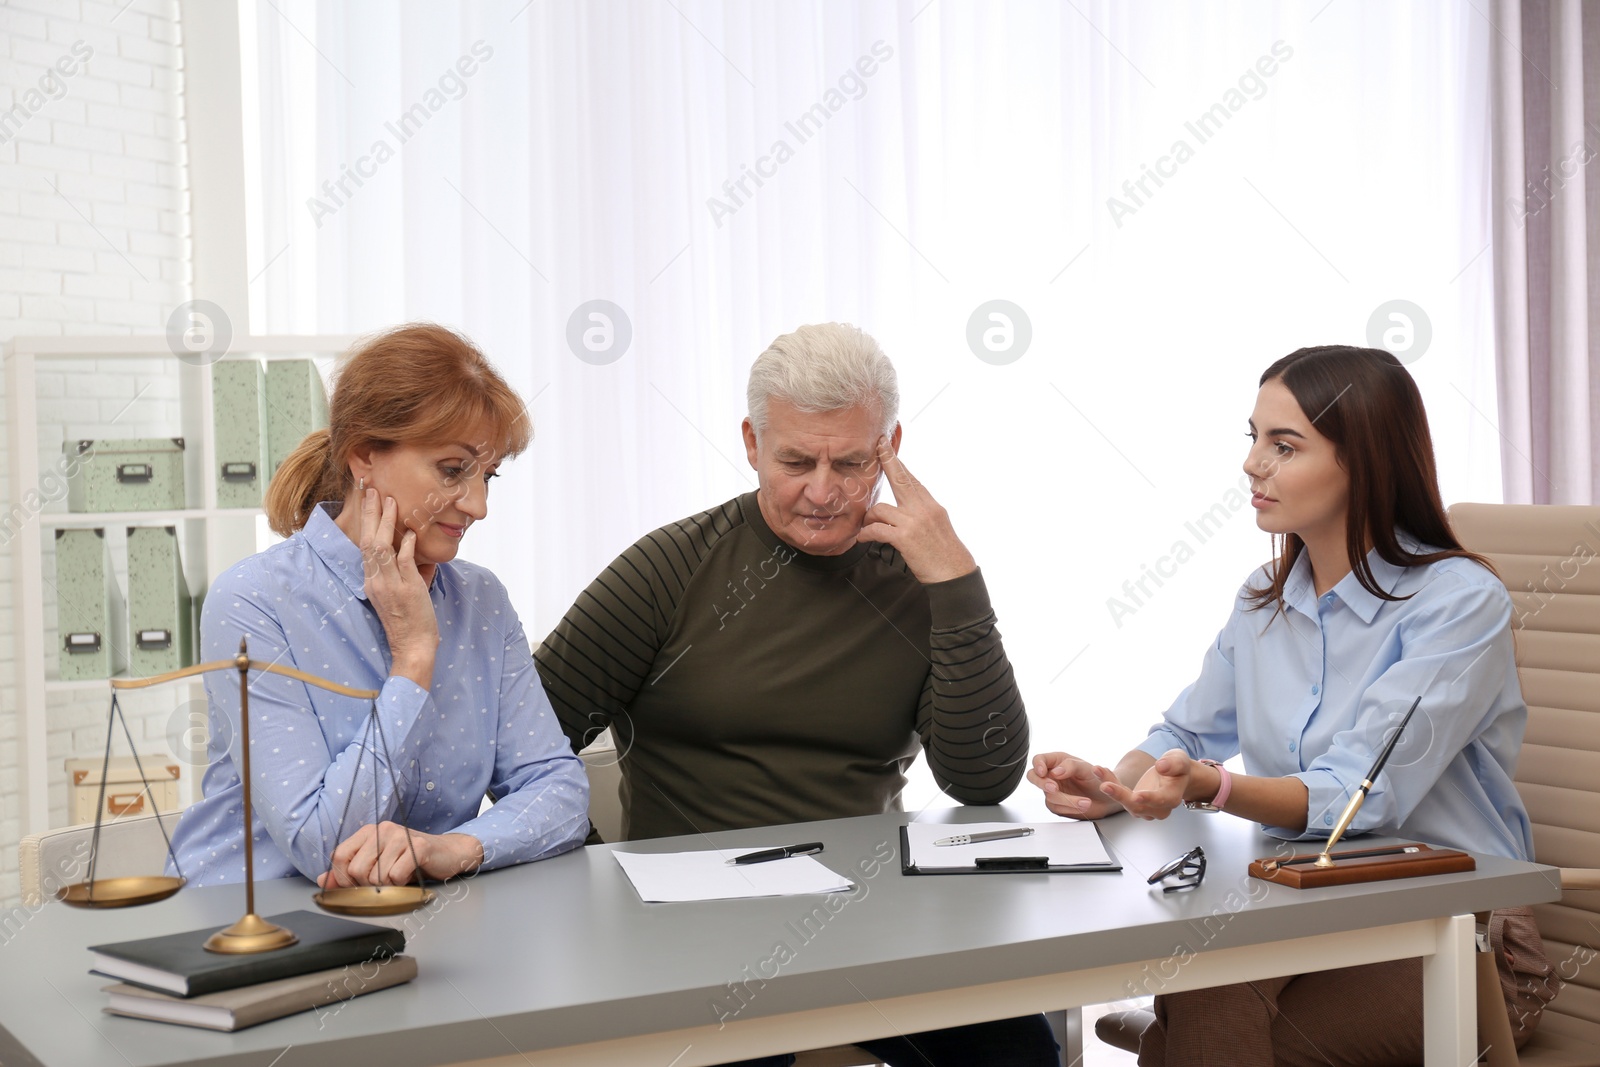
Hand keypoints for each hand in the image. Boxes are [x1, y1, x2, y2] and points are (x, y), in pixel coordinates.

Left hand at [316, 822, 483, 887]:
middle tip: (382, 884)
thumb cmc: (411, 861)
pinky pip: (396, 875)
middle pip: (356, 869)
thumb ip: (348, 872)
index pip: (339, 856)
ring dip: (387, 887)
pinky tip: (409, 876)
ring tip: (398, 879)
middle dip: (367, 886)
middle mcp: (383, 830)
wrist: (448, 854)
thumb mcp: (377, 865)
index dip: (342, 878)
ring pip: (377, 875)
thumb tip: (322, 880)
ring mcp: (401, 836)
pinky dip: (401, 884)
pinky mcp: (419, 846)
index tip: (355, 886)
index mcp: (369, 832)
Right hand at [359, 488, 437, 687]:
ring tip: (390, 501)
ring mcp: (390, 585)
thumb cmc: (409, 622)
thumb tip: (423, 556)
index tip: (369, 501)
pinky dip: (406, 545)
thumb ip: (411, 573)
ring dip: (386, 522)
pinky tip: (410, 532)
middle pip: (368, 540)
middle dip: (371, 514)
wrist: (413, 647)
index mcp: (371, 581)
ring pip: (382, 547)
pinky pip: (403, 562)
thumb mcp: (404, 595)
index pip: (365, 546)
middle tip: (372, 490)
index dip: (367, 523)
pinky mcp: (407, 589)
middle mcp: (376, 581)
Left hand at [855, 438, 977, 583]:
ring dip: (869, 519)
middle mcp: (924, 509)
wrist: (955, 574)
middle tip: (878, 446)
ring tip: (867, 528)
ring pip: (880, 509)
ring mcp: (914, 522)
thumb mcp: (938, 526)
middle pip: (901, 479)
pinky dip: (866, 534)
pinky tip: (862, 538)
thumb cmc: (945, 554)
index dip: (898, 462)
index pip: (912, 479)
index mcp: (931, 505)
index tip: (887, 448)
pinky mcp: (904, 538)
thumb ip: (921, 512)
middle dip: (887, 461)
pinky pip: (876, 529)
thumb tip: (906, 505)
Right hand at [1027, 751, 1124, 819]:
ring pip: (1048, 796)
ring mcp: (1053, 791)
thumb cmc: (1097, 778)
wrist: (1107, 797)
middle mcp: (1052, 775)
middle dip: (1042, 783)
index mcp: (1057, 761)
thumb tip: (1055, 772)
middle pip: (1034, 777)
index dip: (1038, 765)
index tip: (1043, 772)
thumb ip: (1070, 766)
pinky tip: (1081, 806)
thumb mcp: (1085, 768)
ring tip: (1085, 802)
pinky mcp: (1058, 805)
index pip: (1039, 760)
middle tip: (1054, 788)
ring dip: (1066, 800)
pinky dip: (1069, 808)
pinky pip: (1056, 807)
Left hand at [1099, 749, 1195, 820]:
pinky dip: (1109, 781)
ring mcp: (1143, 807)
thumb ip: (1174, 764)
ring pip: (1125, 800)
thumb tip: (1162, 766)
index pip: (1160, 801)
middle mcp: (1157, 807)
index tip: (1137, 796)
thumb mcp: (1180, 760)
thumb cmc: (1178, 770)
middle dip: (1120, 796)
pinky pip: (1119, 793)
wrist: (1175, 776)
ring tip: (1098, 771)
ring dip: (1110, 787)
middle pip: (1137, 806)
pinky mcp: (1132, 801)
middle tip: (1106, 786)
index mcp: (1171, 798)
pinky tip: (1100, 771)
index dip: (1149, 799)